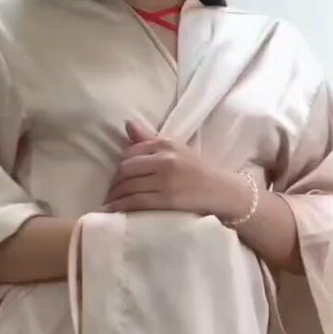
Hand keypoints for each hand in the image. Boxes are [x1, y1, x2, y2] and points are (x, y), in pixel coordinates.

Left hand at [103, 121, 248, 216]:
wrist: (222, 191)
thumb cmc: (196, 171)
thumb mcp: (175, 150)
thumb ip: (149, 139)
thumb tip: (128, 123)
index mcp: (165, 143)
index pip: (130, 152)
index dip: (119, 167)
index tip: (117, 178)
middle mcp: (165, 159)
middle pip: (125, 169)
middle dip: (114, 183)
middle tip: (110, 192)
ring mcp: (166, 180)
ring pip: (128, 186)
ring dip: (114, 196)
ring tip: (110, 203)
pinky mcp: (167, 199)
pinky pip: (136, 201)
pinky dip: (121, 206)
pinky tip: (114, 210)